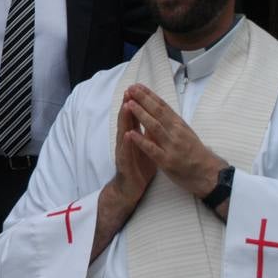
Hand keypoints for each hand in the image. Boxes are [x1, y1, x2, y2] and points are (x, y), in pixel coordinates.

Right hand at [108, 88, 157, 213]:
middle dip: (129, 105)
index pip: (135, 116)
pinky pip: (125, 152)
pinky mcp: (124, 164)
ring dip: (125, 120)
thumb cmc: (139, 167)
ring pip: (123, 133)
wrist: (130, 188)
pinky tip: (127, 135)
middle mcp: (126, 141)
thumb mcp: (146, 147)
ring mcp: (123, 152)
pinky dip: (126, 143)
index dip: (138, 103)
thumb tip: (154, 120)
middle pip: (127, 120)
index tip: (140, 89)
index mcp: (134, 136)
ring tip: (126, 106)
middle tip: (130, 91)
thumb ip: (148, 134)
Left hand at [120, 84, 224, 199]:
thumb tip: (158, 109)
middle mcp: (176, 132)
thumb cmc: (195, 153)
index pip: (162, 106)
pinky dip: (141, 141)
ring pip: (154, 127)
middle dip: (143, 99)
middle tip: (131, 88)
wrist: (209, 173)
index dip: (149, 95)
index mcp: (179, 124)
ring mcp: (171, 146)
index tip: (137, 86)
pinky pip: (152, 149)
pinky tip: (130, 134)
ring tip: (129, 104)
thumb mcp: (185, 133)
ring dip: (141, 114)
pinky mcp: (167, 161)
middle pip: (158, 112)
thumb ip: (171, 123)